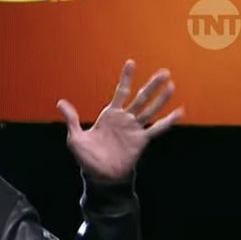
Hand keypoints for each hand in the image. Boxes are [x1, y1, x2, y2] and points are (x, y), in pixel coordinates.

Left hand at [56, 60, 183, 183]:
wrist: (100, 176)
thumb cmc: (87, 158)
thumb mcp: (76, 138)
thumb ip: (72, 119)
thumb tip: (60, 102)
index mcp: (109, 115)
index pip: (120, 92)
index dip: (126, 78)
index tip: (131, 63)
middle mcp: (124, 119)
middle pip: (140, 98)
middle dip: (151, 85)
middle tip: (164, 72)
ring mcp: (134, 129)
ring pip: (150, 109)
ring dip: (161, 99)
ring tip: (171, 85)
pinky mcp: (141, 140)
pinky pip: (157, 129)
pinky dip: (168, 121)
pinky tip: (180, 112)